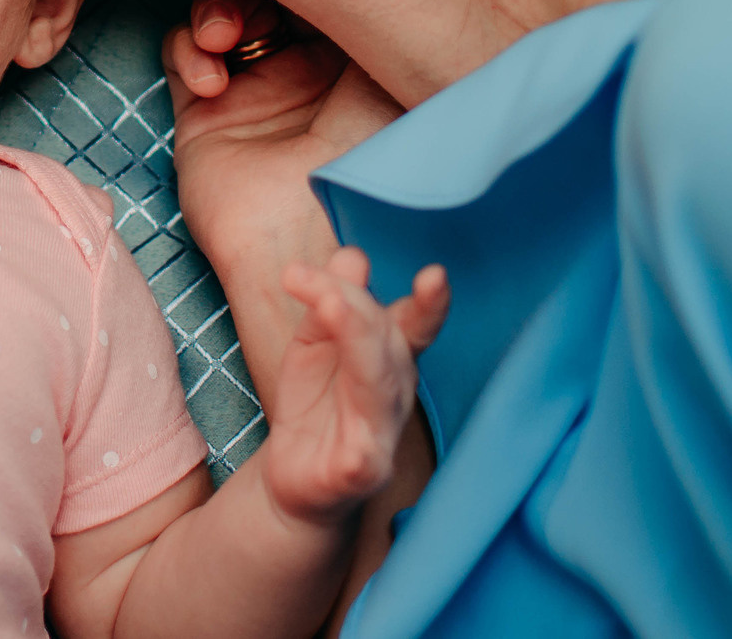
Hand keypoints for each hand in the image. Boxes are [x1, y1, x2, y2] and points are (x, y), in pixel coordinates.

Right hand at [163, 0, 402, 411]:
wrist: (319, 244)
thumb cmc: (371, 165)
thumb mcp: (394, 79)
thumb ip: (378, 18)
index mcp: (354, 53)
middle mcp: (301, 65)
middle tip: (247, 12)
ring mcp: (251, 88)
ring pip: (216, 12)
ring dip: (213, 11)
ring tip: (222, 41)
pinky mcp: (204, 115)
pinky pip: (180, 54)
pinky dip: (188, 50)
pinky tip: (211, 78)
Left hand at [260, 248, 448, 523]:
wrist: (295, 477)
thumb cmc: (313, 404)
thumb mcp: (314, 341)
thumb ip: (331, 298)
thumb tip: (353, 255)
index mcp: (391, 355)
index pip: (415, 323)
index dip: (430, 303)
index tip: (435, 275)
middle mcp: (397, 390)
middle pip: (386, 339)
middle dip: (352, 301)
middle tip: (303, 276)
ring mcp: (384, 430)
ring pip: (377, 382)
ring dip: (357, 340)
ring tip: (328, 306)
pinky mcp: (363, 468)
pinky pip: (365, 446)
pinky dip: (361, 430)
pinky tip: (348, 421)